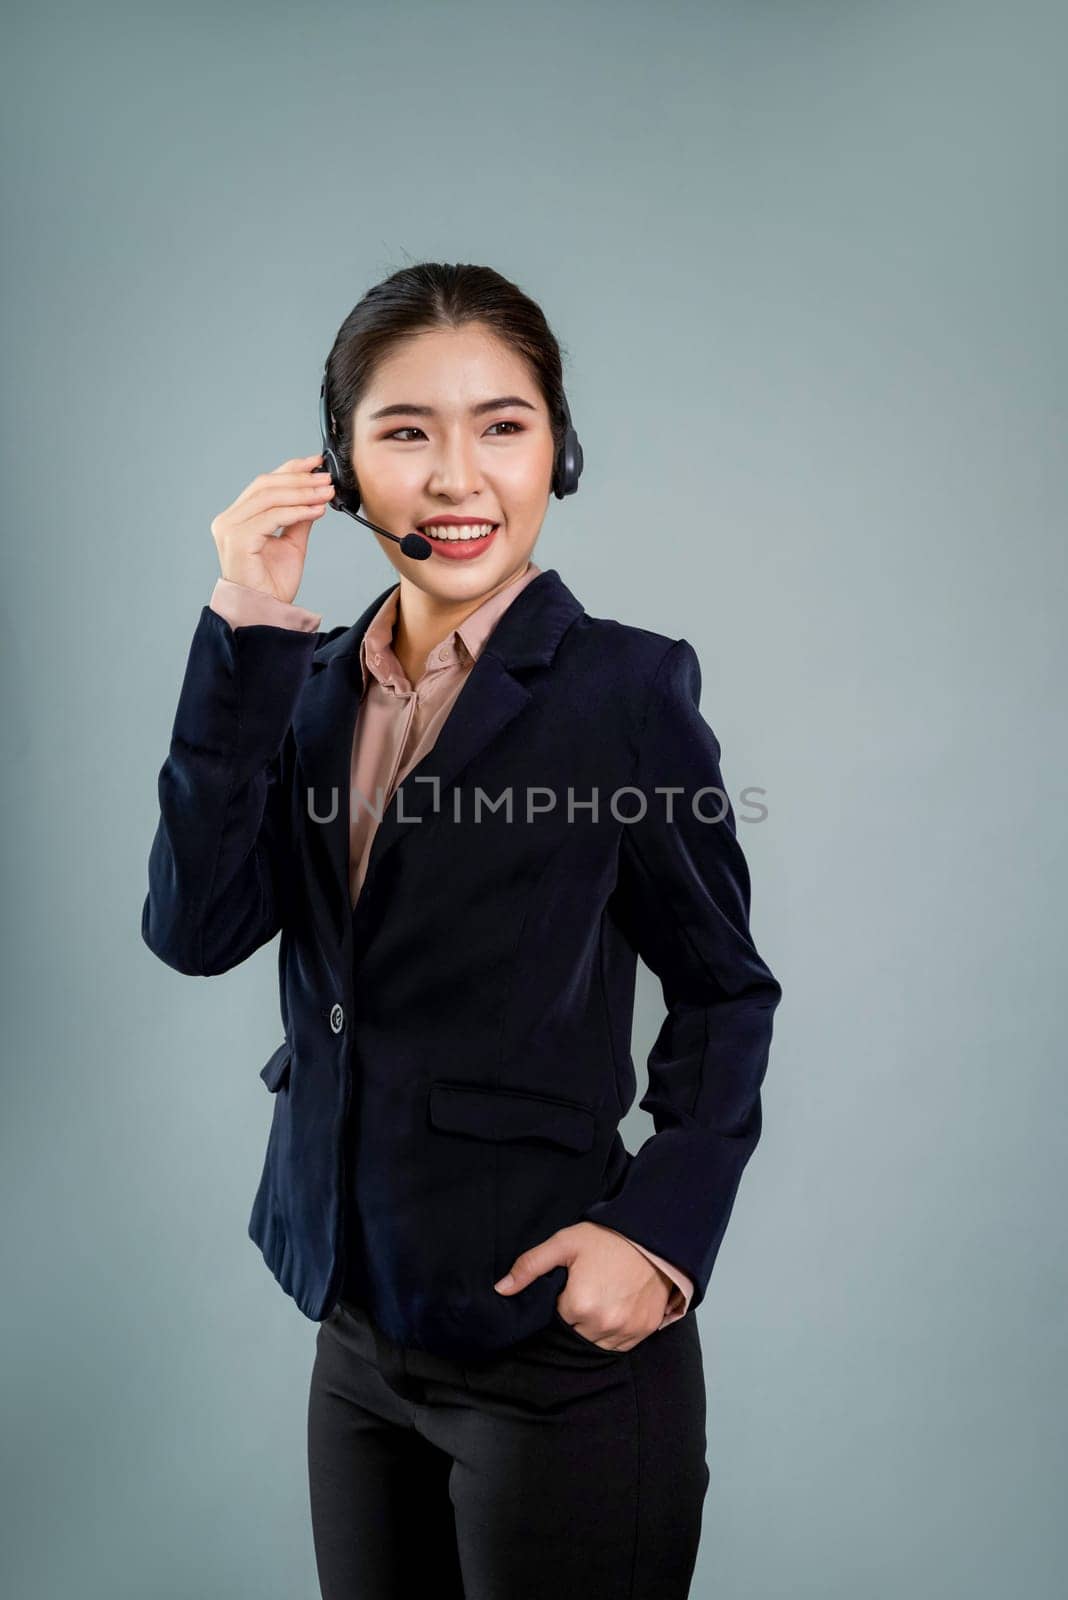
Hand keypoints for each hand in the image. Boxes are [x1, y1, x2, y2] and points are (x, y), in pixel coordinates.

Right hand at [209, 452, 335, 601]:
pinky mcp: (238, 539)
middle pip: (266, 485)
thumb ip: (298, 517)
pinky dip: (297, 510)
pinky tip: (316, 510)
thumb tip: (314, 493)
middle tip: (326, 478)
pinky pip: (272, 517)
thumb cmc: (272, 584)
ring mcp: (230, 529)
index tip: (316, 462)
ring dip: (302, 492)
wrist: (265, 612)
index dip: (290, 468)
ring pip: (269, 497)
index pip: (264, 484)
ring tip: (326, 492)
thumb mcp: (292, 543)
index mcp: (237, 518)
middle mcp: (228, 520)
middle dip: (300, 478)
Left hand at [493, 1221, 672, 1351]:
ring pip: (597, 1344)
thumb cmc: (606, 1239)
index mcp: (579, 1306)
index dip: (563, 1302)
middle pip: (576, 1334)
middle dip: (578, 1316)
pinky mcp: (644, 1330)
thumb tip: (501, 1290)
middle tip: (589, 1288)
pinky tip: (618, 1307)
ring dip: (596, 1327)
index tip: (573, 1285)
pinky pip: (621, 1345)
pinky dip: (616, 1332)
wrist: (653, 1236)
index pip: (557, 1319)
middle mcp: (603, 1324)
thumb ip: (529, 1267)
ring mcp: (626, 1330)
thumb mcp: (563, 1244)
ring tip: (603, 1297)